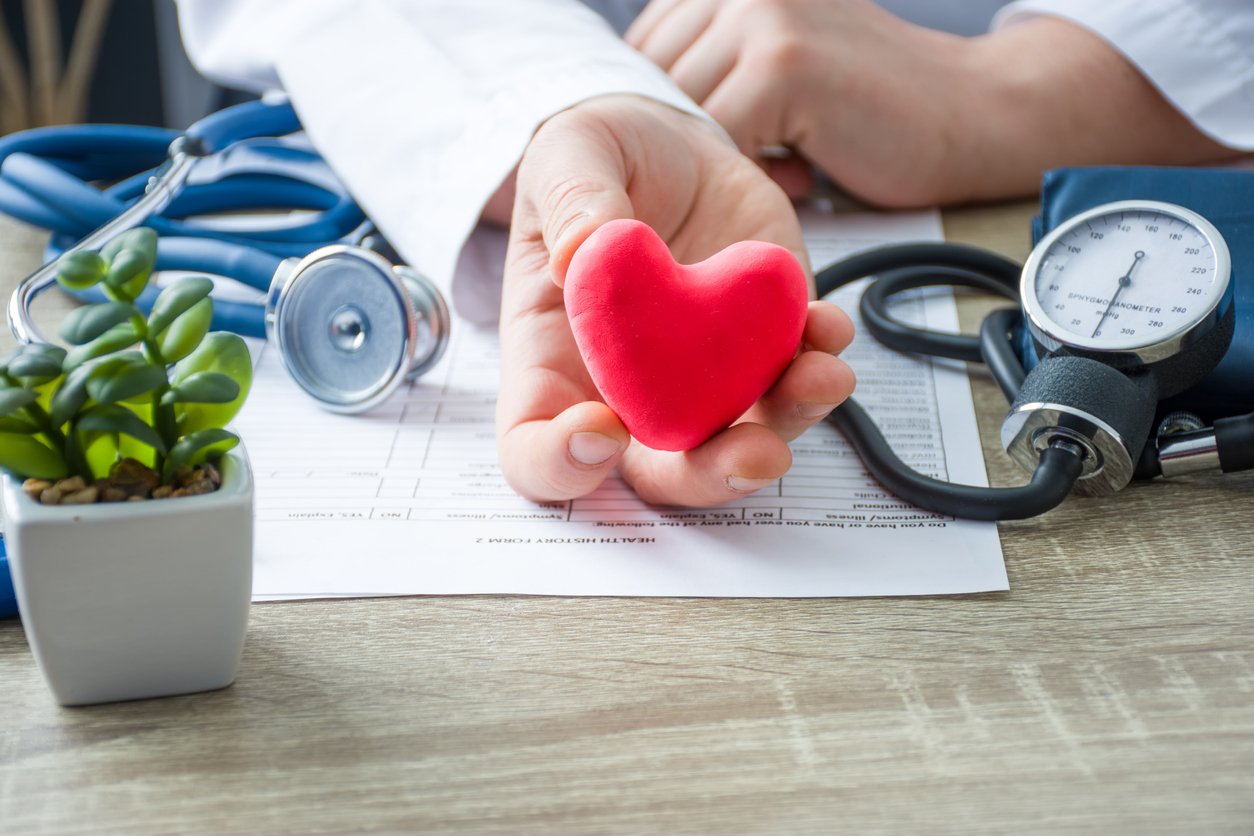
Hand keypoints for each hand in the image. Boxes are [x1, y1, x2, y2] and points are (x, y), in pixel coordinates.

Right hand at [497, 94, 854, 505]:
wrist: (671, 143)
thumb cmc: (597, 161)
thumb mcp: (567, 154)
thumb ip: (568, 198)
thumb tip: (580, 252)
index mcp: (554, 364)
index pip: (535, 450)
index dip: (561, 464)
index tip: (601, 428)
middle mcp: (629, 390)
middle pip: (661, 475)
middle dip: (712, 477)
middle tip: (754, 453)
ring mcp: (702, 377)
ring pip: (742, 441)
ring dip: (788, 424)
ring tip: (820, 377)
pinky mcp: (762, 345)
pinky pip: (795, 378)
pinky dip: (820, 363)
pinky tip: (828, 323)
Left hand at [628, 0, 1234, 205]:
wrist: (967, 114)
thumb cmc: (864, 110)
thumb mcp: (777, 68)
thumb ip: (713, 70)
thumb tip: (632, 110)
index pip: (641, 56)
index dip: (669, 117)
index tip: (713, 149)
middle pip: (652, 85)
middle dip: (689, 141)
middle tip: (755, 163)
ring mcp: (761, 16)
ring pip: (682, 115)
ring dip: (723, 158)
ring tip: (786, 162)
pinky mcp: (783, 63)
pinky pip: (719, 139)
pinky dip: (752, 174)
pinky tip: (803, 172)